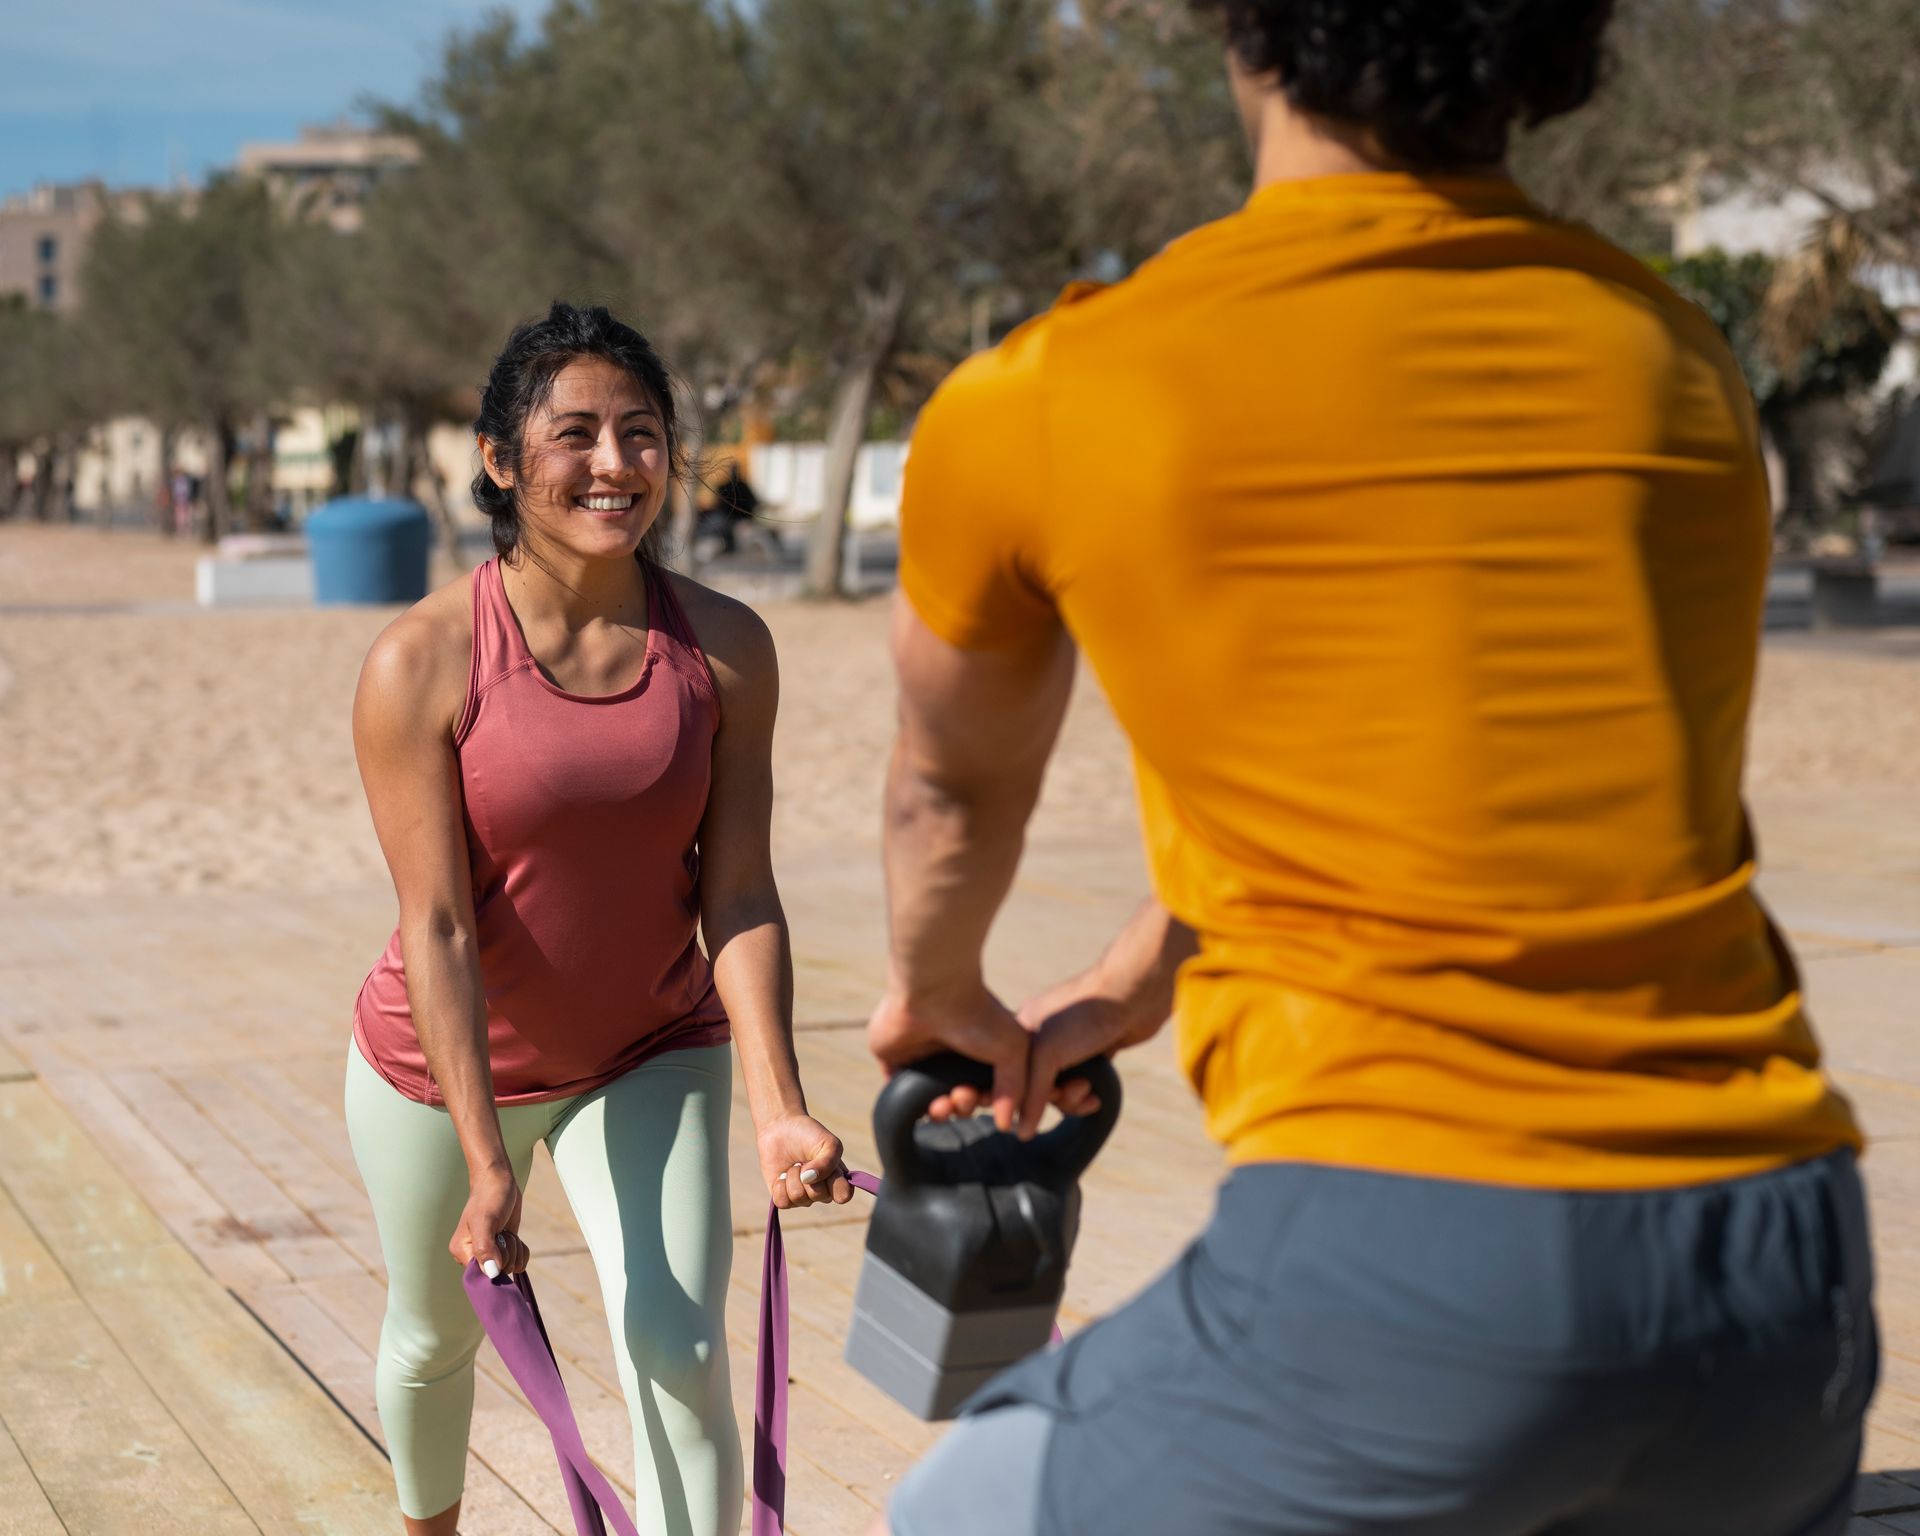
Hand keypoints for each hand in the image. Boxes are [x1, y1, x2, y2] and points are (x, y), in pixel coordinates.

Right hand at [452, 1164, 528, 1277]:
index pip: (482, 1276)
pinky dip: (522, 1249)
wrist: (499, 1181)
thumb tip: (492, 1273)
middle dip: (507, 1251)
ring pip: (512, 1266)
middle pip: (500, 1272)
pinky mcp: (504, 1249)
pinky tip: (513, 1234)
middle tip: (501, 1231)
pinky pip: (519, 1262)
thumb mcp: (485, 1221)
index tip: (500, 1243)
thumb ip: (485, 1248)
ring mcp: (491, 1253)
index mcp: (463, 1253)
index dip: (497, 1264)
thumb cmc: (489, 1198)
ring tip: (504, 1229)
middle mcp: (475, 1257)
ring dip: (515, 1247)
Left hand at [757, 1113, 853, 1208]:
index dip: (835, 1183)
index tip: (830, 1168)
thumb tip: (808, 1180)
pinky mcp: (784, 1198)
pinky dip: (780, 1186)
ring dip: (793, 1176)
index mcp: (837, 1179)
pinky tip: (782, 1175)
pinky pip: (783, 1202)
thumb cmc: (808, 1134)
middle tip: (805, 1160)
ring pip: (799, 1198)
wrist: (779, 1128)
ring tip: (794, 1164)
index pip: (843, 1195)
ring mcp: (802, 1196)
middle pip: (819, 1196)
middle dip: (809, 1173)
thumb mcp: (827, 1143)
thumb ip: (828, 1161)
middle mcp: (821, 1191)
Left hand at [868, 977, 1030, 1133]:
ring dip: (939, 1112)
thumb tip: (1007, 1125)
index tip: (985, 1098)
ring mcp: (920, 1054)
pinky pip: (899, 1090)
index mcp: (977, 1046)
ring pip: (929, 1098)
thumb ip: (1014, 1090)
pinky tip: (921, 1103)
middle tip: (963, 1097)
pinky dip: (909, 1103)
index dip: (985, 1100)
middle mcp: (949, 1050)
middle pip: (957, 1096)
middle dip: (963, 1106)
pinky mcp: (893, 1058)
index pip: (982, 1086)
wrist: (935, 991)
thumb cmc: (979, 1014)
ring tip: (942, 1108)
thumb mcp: (1013, 1050)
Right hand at [1014, 966, 1165, 1137]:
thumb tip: (1021, 1131)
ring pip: (1060, 1088)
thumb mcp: (1047, 1054)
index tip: (1035, 1105)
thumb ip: (1031, 1094)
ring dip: (1073, 1098)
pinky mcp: (1094, 1051)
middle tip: (1069, 1091)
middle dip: (1054, 1097)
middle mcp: (1042, 1036)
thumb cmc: (1083, 1016)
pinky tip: (1097, 1097)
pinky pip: (1082, 1084)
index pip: (1009, 1075)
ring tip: (1087, 1092)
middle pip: (1035, 1086)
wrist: (1132, 993)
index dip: (1020, 1096)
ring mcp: (1069, 1044)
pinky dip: (1088, 1094)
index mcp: (1022, 1028)